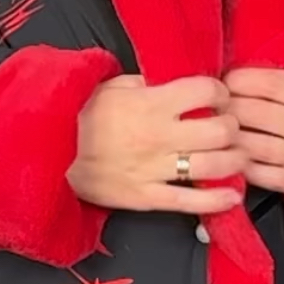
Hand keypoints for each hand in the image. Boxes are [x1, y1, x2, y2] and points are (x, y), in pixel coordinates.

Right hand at [67, 73, 245, 214]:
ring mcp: (155, 169)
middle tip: (229, 128)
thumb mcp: (112, 87)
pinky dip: (216, 200)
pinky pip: (189, 202)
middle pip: (220, 131)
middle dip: (232, 127)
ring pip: (213, 166)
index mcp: (151, 104)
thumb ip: (147, 83)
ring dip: (233, 161)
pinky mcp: (147, 197)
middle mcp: (159, 136)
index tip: (219, 97)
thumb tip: (175, 81)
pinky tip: (232, 196)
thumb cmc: (80, 117)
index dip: (221, 92)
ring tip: (236, 157)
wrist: (47, 152)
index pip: (206, 92)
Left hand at [222, 66, 283, 198]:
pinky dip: (244, 167)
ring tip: (216, 132)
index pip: (269, 85)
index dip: (240, 80)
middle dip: (226, 108)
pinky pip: (265, 176)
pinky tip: (232, 158)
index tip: (224, 81)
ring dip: (229, 138)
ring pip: (255, 146)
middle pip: (255, 114)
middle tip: (212, 107)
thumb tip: (247, 78)